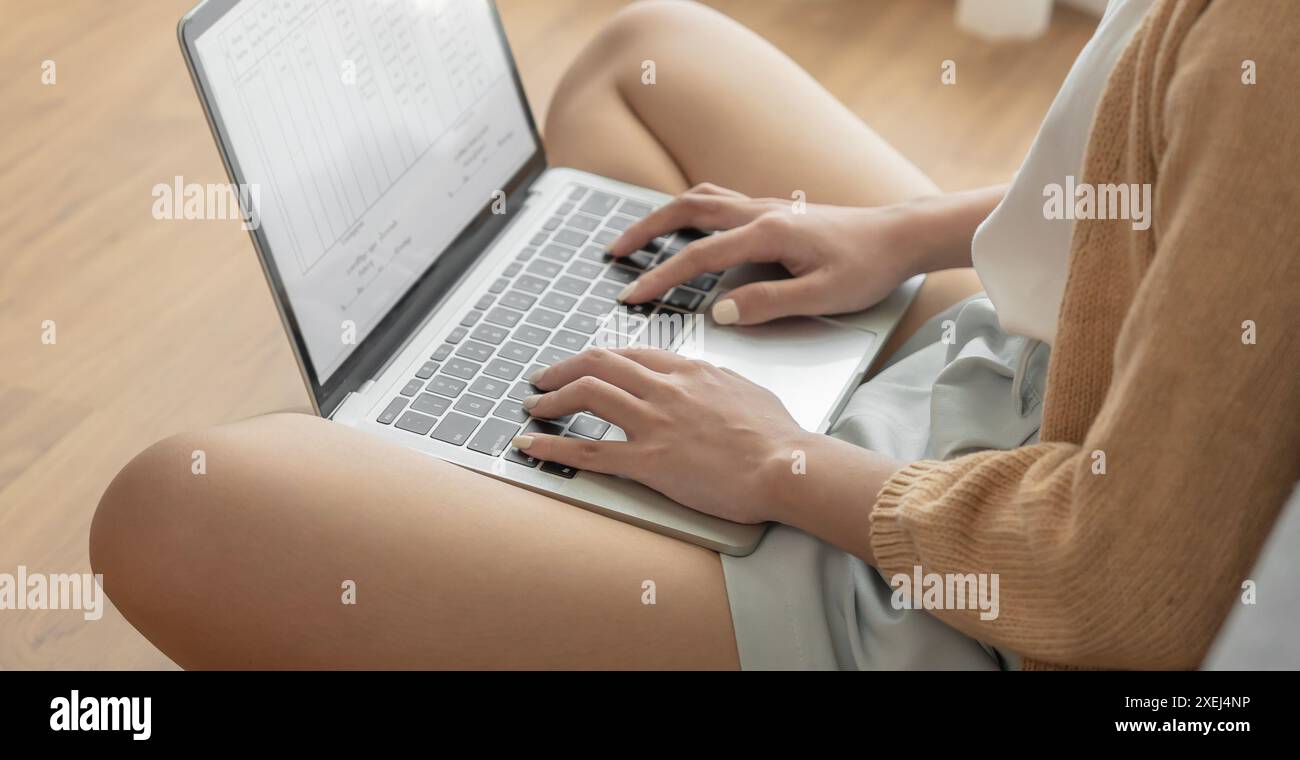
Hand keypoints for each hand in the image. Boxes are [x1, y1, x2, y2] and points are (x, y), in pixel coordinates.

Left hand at [510, 347, 807, 523]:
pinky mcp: (648, 460)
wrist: (787, 466)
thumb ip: (715, 381)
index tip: (585, 365)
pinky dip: (553, 445)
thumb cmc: (778, 437)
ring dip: (551, 398)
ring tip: (533, 406)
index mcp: (690, 371)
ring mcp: (654, 422)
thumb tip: (704, 381)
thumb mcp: (746, 390)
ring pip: (587, 395)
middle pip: (599, 364)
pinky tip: (531, 445)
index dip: (599, 358)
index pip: (631, 353)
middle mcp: (666, 388)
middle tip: (543, 379)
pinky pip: (589, 449)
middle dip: (563, 369)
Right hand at [609, 183, 920, 324]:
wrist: (900, 236)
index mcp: (767, 233)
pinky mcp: (775, 212)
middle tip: (614, 253)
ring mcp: (767, 207)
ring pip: (702, 200)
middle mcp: (761, 212)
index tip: (631, 294)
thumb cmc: (867, 267)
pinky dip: (692, 213)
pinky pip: (721, 203)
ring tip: (639, 238)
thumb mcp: (820, 296)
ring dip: (664, 216)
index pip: (698, 256)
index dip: (660, 276)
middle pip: (687, 211)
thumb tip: (720, 312)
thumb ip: (767, 304)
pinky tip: (688, 229)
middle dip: (645, 231)